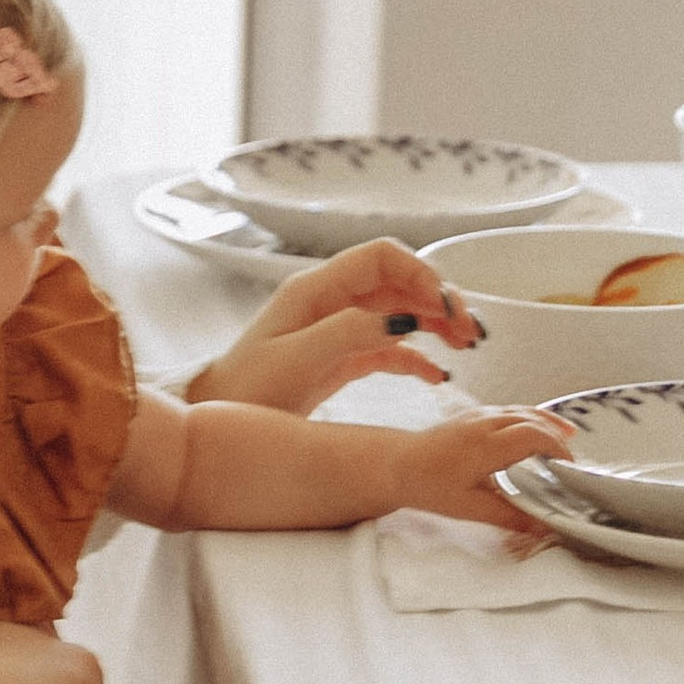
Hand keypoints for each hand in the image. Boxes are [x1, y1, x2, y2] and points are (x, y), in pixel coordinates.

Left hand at [184, 241, 484, 417]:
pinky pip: (389, 347)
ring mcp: (336, 330)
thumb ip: (348, 334)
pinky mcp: (340, 360)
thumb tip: (403, 318)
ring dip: (437, 324)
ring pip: (400, 312)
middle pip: (399, 281)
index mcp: (315, 289)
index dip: (423, 273)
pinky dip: (417, 357)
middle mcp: (329, 302)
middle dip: (440, 299)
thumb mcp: (296, 362)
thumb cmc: (246, 393)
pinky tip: (437, 375)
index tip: (449, 307)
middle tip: (473, 331)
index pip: (383, 257)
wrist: (211, 426)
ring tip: (468, 346)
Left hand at [394, 409, 572, 535]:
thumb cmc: (427, 485)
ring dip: (546, 423)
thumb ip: (509, 516)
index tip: (569, 466)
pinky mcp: (471, 415)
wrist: (395, 465)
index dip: (556, 448)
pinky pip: (508, 410)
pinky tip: (534, 429)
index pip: (533, 436)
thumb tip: (541, 528)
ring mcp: (477, 416)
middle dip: (556, 436)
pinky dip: (528, 418)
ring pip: (521, 411)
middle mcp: (484, 424)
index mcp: (486, 445)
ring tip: (566, 436)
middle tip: (571, 458)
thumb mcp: (469, 508)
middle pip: (532, 420)